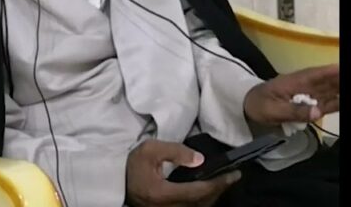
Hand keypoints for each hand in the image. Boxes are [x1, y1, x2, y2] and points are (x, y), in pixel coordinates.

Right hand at [126, 139, 240, 206]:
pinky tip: (208, 192)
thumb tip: (200, 160)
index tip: (234, 174)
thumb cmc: (133, 163)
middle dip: (219, 190)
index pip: (198, 191)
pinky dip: (203, 201)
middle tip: (234, 177)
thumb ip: (175, 152)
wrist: (116, 180)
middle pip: (201, 204)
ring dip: (213, 197)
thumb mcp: (150, 149)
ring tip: (224, 183)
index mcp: (163, 194)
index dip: (218, 184)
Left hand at [243, 64, 338, 125]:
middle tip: (348, 78)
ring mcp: (306, 94)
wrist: (248, 106)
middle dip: (339, 80)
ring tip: (347, 89)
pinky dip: (335, 102)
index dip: (330, 72)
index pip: (316, 75)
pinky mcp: (307, 104)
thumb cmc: (259, 104)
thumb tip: (318, 113)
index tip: (340, 69)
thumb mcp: (273, 109)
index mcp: (295, 81)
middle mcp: (304, 85)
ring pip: (328, 90)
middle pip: (327, 81)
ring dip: (339, 89)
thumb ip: (294, 111)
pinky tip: (341, 101)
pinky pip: (324, 102)